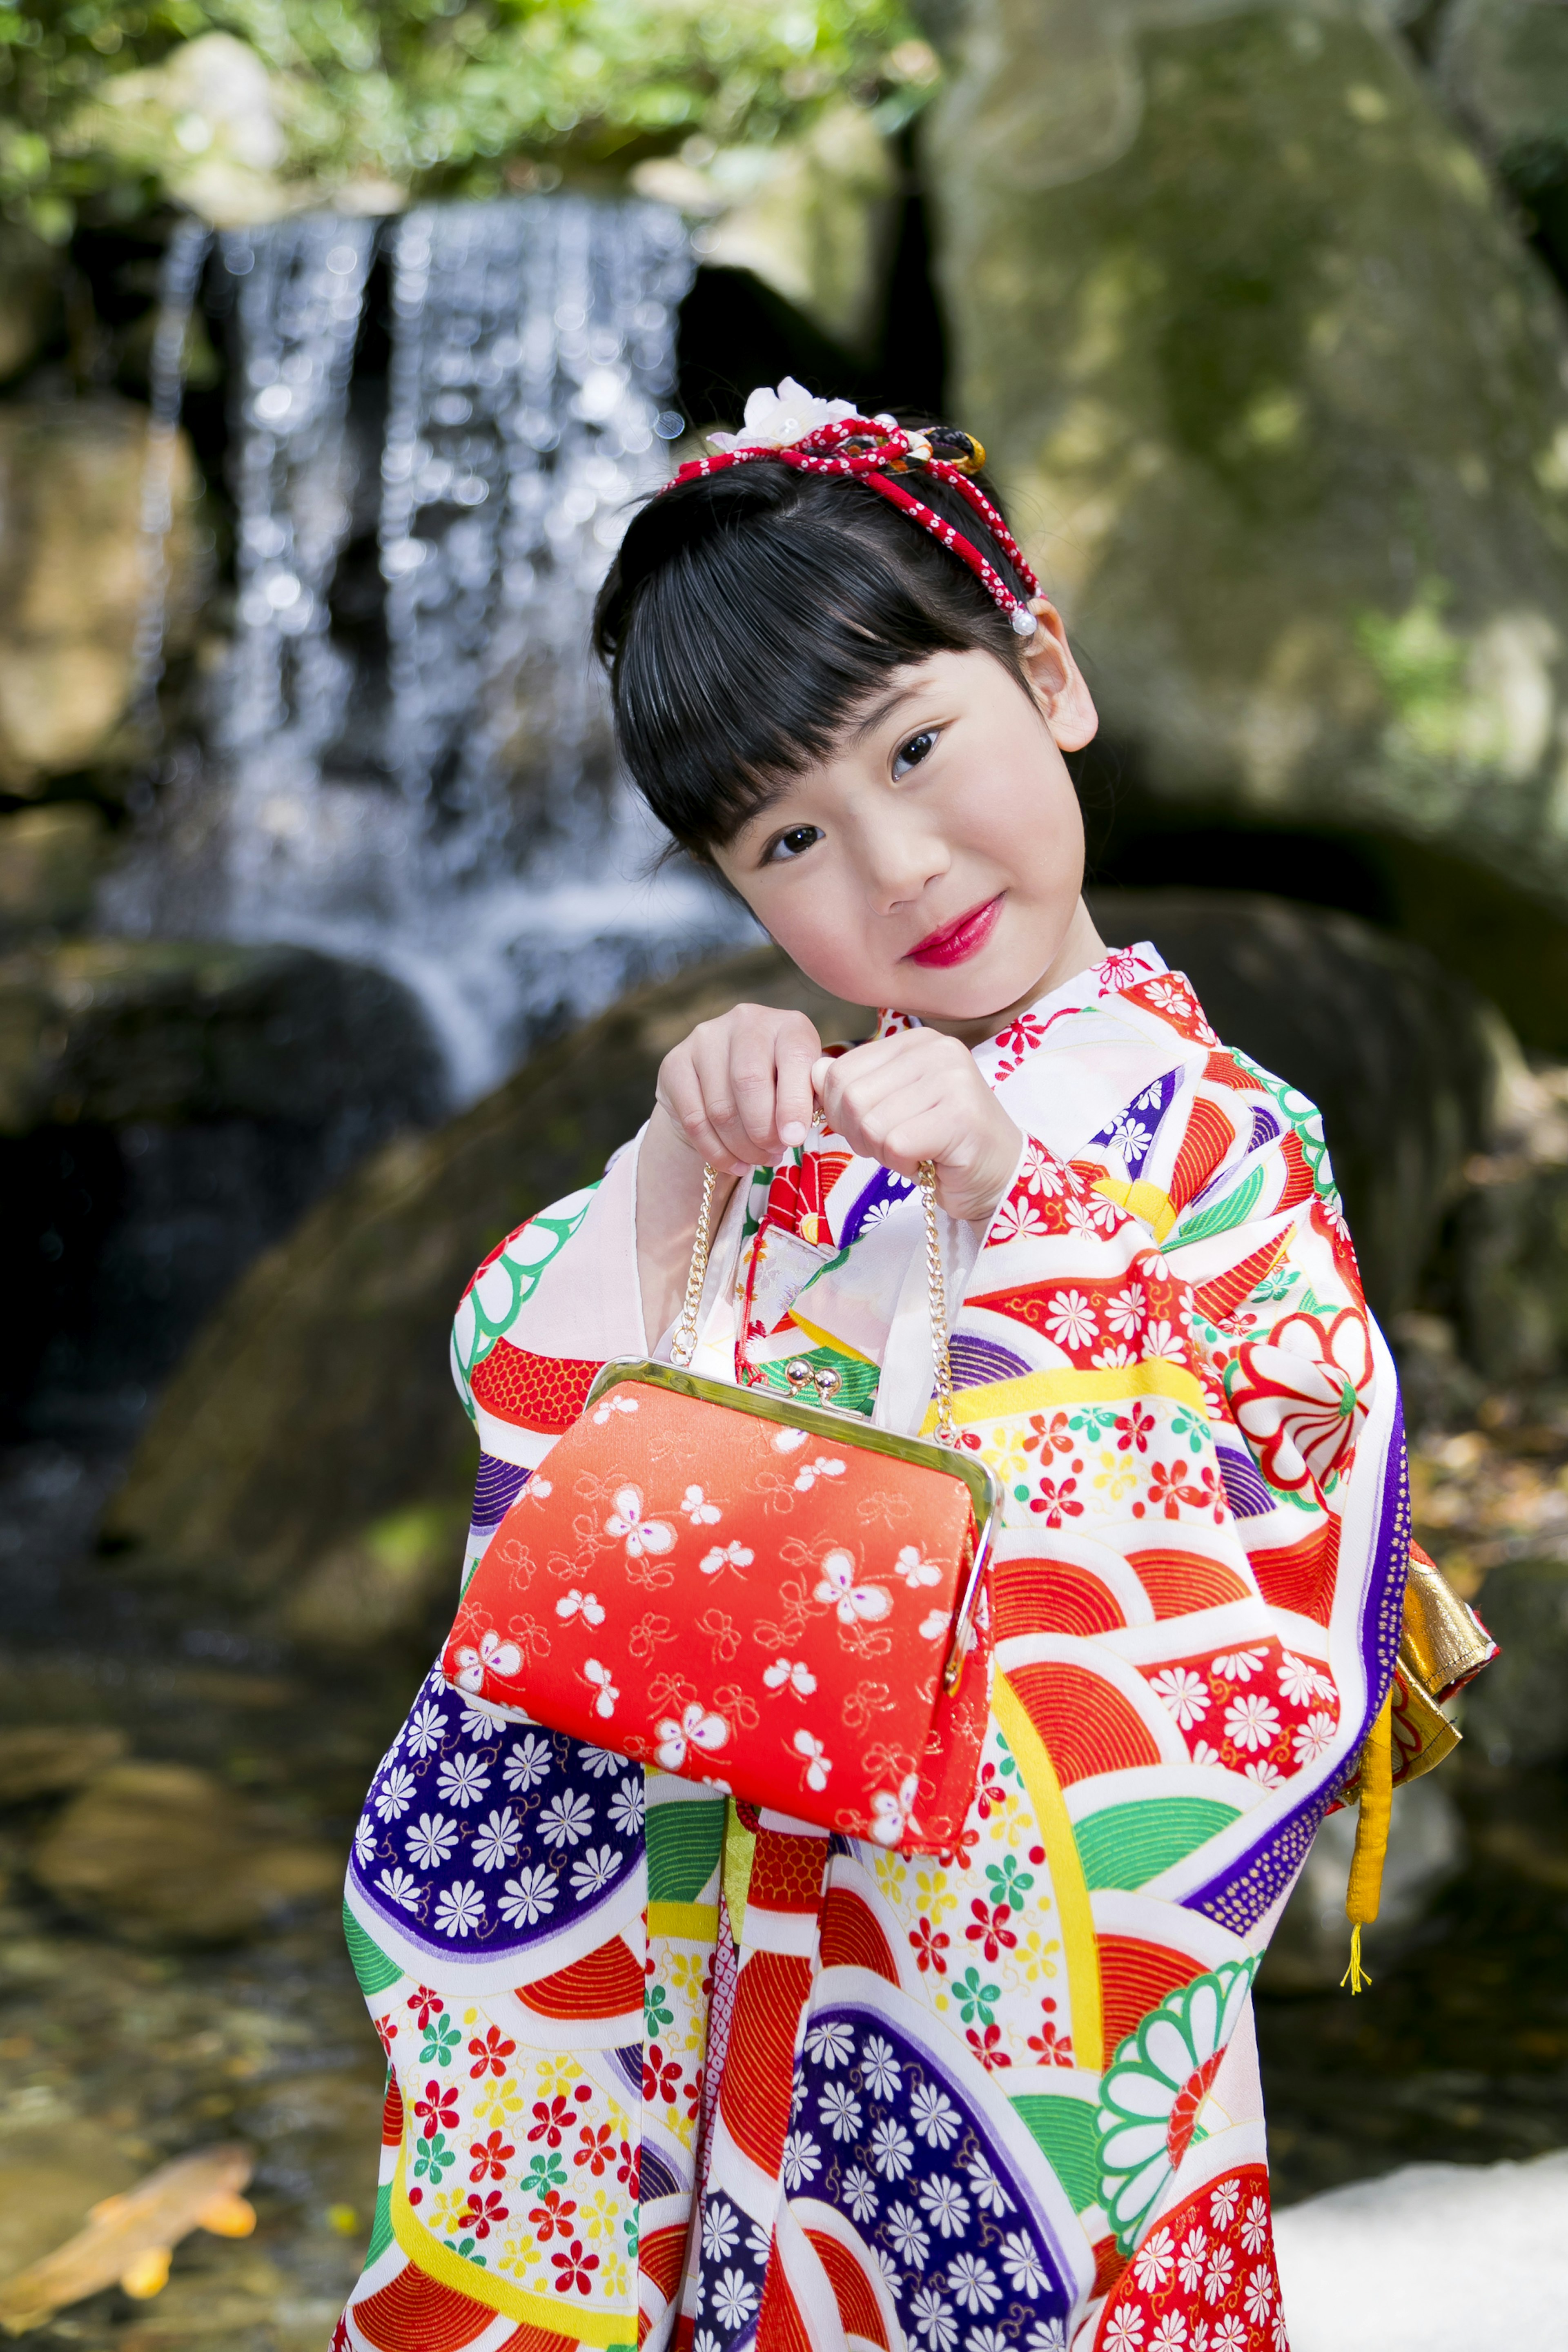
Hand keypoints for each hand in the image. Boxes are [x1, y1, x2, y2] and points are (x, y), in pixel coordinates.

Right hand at [655, 1002, 822, 1175]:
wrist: (727, 1083)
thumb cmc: (779, 1088)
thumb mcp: (804, 1088)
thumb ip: (810, 1099)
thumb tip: (795, 1129)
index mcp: (788, 1025)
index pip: (794, 1058)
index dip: (794, 1103)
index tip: (794, 1139)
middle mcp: (746, 1021)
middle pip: (749, 1082)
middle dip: (763, 1131)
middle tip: (773, 1153)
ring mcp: (705, 1038)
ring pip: (721, 1108)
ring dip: (742, 1146)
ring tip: (757, 1159)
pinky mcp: (675, 1063)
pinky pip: (695, 1120)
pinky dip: (717, 1151)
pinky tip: (734, 1163)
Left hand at [811, 1029, 1021, 1228]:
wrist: (997, 1176)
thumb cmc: (939, 1144)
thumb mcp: (889, 1108)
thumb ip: (854, 1086)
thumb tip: (814, 1069)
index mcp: (915, 1041)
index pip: (840, 1069)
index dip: (840, 1111)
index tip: (871, 1128)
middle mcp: (936, 1050)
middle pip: (851, 1096)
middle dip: (859, 1134)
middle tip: (893, 1146)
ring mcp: (952, 1079)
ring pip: (871, 1123)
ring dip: (884, 1152)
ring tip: (915, 1151)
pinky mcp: (960, 1115)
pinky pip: (896, 1144)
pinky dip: (903, 1164)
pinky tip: (928, 1161)